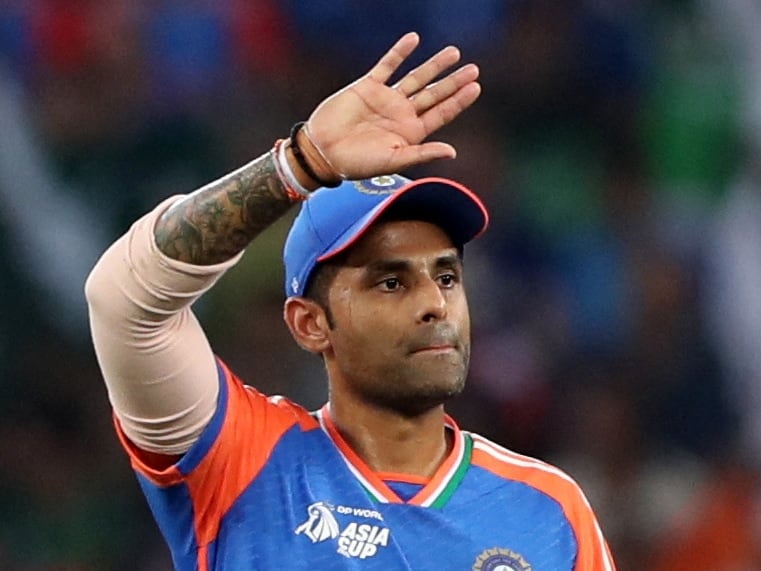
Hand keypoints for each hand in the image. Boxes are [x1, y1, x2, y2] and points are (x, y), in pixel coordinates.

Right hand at [305, 32, 480, 178]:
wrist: (323, 152)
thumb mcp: (393, 161)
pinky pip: (387, 66)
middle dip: (453, 81)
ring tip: (454, 53)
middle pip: (434, 94)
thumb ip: (422, 154)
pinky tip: (414, 39)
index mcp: (411, 133)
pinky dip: (400, 53)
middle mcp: (402, 114)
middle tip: (473, 69)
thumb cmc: (357, 164)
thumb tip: (453, 152)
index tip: (475, 87)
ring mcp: (386, 99)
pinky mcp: (368, 87)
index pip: (441, 114)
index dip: (458, 101)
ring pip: (416, 78)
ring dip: (434, 65)